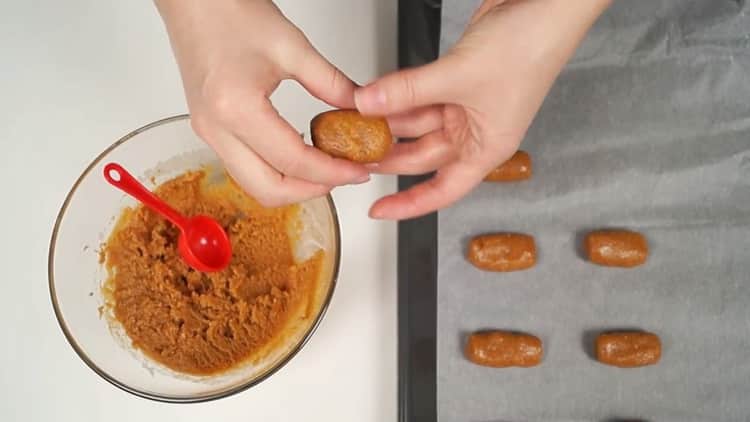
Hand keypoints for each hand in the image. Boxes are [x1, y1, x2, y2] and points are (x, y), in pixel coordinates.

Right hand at [155, 0, 368, 206]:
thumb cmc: (229, 11)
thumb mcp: (293, 47)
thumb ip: (332, 83)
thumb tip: (360, 109)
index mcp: (236, 108)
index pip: (293, 161)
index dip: (333, 172)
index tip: (359, 169)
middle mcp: (216, 128)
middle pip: (269, 190)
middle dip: (313, 190)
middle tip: (345, 176)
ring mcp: (208, 133)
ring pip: (254, 185)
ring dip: (293, 186)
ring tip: (327, 170)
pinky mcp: (209, 130)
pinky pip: (244, 169)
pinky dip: (275, 173)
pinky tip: (300, 159)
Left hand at [355, 0, 610, 219]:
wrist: (546, 5)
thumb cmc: (529, 48)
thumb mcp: (459, 76)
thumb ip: (408, 91)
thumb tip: (367, 104)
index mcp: (486, 148)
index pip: (442, 190)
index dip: (408, 204)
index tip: (379, 209)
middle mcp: (475, 132)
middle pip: (423, 156)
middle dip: (388, 157)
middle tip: (352, 155)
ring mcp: (465, 106)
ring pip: (417, 124)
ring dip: (387, 122)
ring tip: (354, 123)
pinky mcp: (456, 82)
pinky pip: (419, 97)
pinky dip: (397, 96)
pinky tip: (373, 96)